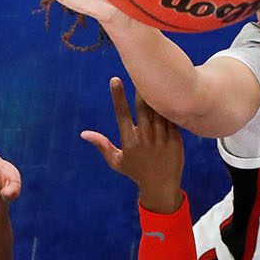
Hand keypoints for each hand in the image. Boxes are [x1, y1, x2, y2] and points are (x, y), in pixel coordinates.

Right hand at [82, 76, 184, 212]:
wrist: (161, 186)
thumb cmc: (136, 172)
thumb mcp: (116, 161)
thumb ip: (102, 145)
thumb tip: (83, 133)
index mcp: (129, 142)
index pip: (121, 114)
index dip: (118, 96)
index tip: (115, 80)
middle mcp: (145, 139)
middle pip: (143, 109)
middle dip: (141, 90)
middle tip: (140, 73)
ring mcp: (161, 139)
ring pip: (158, 112)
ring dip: (156, 95)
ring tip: (155, 78)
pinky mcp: (175, 140)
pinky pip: (172, 119)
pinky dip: (170, 107)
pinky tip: (169, 93)